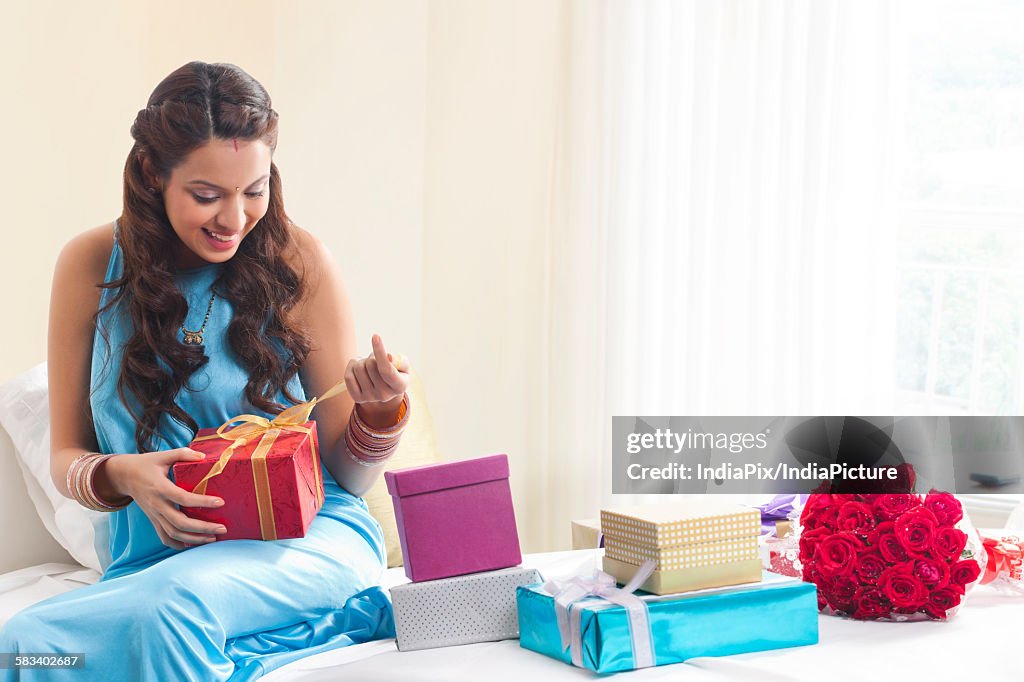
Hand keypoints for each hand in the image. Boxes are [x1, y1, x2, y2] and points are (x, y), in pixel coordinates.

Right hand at [105, 448, 227, 549]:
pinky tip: (193, 544)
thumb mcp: (163, 455)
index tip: (221, 502)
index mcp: (161, 488)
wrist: (123, 477)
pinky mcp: (153, 520)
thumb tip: (204, 456)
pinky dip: (178, 544)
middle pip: (180, 522)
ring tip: (213, 538)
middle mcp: (157, 505)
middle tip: (222, 528)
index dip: (203, 502)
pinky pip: (164, 537)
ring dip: (194, 539)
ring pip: (173, 533)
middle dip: (202, 528)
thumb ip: (183, 454)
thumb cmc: (146, 464)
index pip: (183, 498)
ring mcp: (154, 515)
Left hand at [345, 334, 410, 427]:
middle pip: (371, 365)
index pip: (387, 369)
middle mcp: (385, 395)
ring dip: (362, 360)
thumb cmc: (396, 372)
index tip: (375, 336)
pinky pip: (348, 376)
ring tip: (368, 364)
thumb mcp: (403, 365)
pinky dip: (352, 367)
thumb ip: (399, 360)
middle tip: (375, 359)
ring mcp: (370, 398)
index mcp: (399, 386)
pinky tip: (358, 369)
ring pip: (358, 368)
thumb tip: (388, 357)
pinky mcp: (357, 398)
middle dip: (372, 356)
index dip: (380, 352)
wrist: (386, 389)